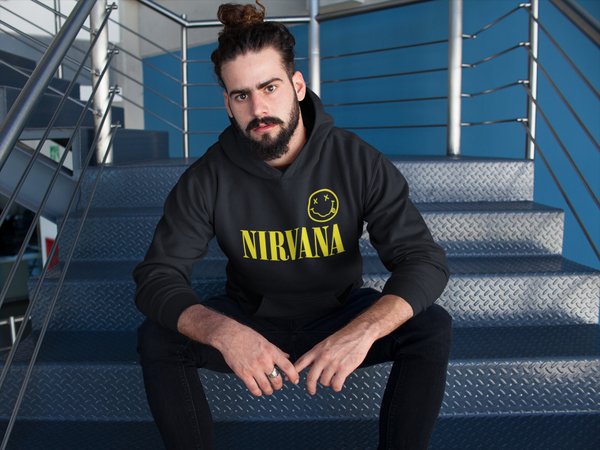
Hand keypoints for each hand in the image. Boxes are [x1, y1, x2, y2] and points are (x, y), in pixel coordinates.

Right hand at [177, 304, 298, 396]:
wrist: (230, 336)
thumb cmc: (248, 336)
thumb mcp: (266, 341)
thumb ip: (277, 351)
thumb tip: (287, 357)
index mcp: (271, 352)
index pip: (287, 366)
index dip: (293, 376)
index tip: (295, 380)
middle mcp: (264, 361)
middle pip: (277, 380)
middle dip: (279, 385)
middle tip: (277, 385)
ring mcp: (253, 369)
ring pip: (266, 387)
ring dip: (269, 391)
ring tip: (269, 390)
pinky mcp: (243, 374)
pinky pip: (253, 389)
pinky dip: (258, 392)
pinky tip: (258, 391)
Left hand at [294, 329, 374, 394]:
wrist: (358, 333)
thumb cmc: (343, 337)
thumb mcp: (326, 343)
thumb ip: (318, 354)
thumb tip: (309, 364)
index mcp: (317, 350)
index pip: (301, 362)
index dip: (294, 371)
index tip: (290, 378)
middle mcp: (323, 357)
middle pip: (311, 377)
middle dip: (310, 387)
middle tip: (311, 391)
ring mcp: (333, 364)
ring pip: (324, 382)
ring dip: (328, 383)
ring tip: (333, 379)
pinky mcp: (343, 369)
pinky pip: (335, 385)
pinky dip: (336, 387)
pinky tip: (338, 384)